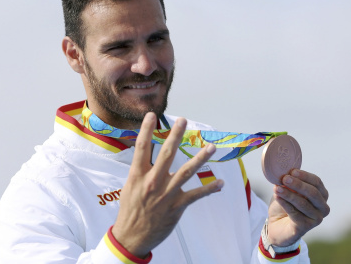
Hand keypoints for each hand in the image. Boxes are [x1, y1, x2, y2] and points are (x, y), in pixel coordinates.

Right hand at [112, 113, 223, 257]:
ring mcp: (166, 193)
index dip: (147, 130)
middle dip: (176, 135)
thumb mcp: (130, 186)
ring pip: (186, 171)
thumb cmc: (130, 210)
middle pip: (167, 153)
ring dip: (200, 158)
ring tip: (210, 147)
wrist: (132, 236)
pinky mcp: (177, 206)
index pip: (141, 147)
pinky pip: (196, 195)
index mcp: (138, 175)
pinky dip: (209, 189)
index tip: (152, 116)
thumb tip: (147, 154)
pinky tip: (220, 183)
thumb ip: (140, 171)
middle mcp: (152, 181)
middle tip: (183, 121)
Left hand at [267, 169, 329, 246]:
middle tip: (284, 178)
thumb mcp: (288, 191)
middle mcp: (323, 207)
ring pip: (303, 203)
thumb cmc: (285, 205)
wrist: (277, 225)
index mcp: (321, 195)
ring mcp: (316, 218)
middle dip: (298, 184)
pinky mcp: (306, 227)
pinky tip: (277, 197)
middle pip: (312, 193)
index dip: (305, 176)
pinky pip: (295, 213)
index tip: (292, 171)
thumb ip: (289, 182)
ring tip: (277, 188)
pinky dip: (285, 204)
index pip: (317, 182)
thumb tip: (286, 172)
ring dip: (289, 194)